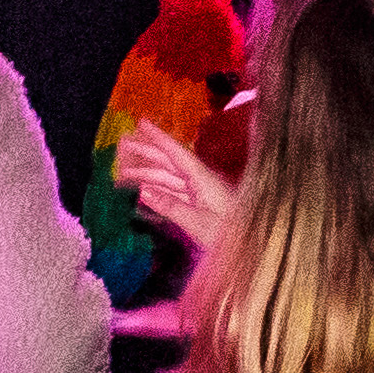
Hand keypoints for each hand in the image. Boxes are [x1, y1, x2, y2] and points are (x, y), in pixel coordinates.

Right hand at [116, 120, 236, 255]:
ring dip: (147, 176)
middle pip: (169, 163)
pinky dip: (158, 192)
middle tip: (122, 146)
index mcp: (203, 179)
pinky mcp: (201, 207)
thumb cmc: (230, 236)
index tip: (141, 123)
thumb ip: (170, 206)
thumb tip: (143, 191)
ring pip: (169, 180)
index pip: (176, 152)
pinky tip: (144, 192)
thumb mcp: (198, 223)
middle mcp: (202, 182)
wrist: (251, 249)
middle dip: (146, 154)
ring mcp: (201, 195)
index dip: (158, 137)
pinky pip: (175, 194)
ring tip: (122, 175)